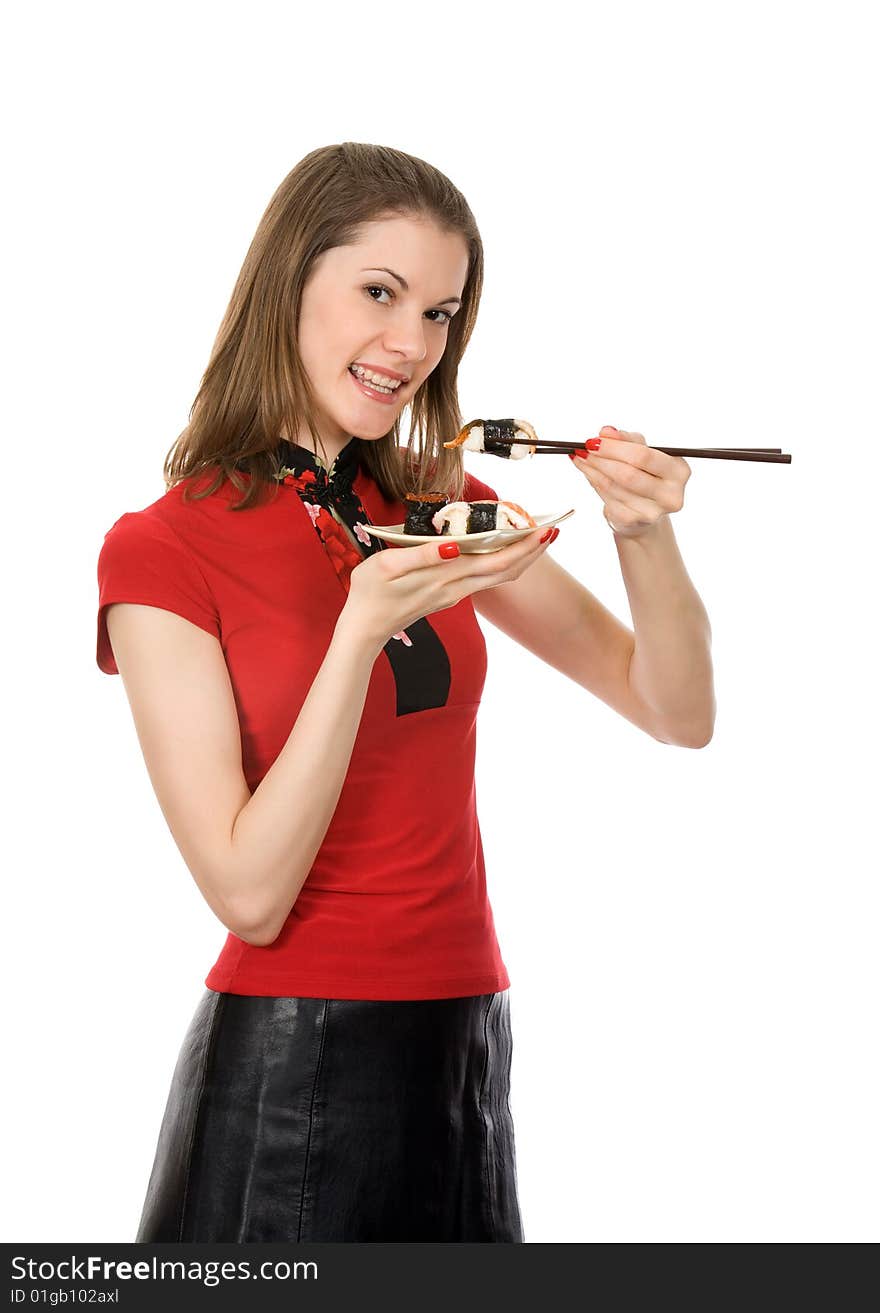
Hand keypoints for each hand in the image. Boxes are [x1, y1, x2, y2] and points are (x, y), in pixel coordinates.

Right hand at [340, 526, 557, 651]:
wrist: (364, 631)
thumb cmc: (369, 594)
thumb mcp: (386, 567)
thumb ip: (421, 555)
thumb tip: (453, 546)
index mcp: (445, 576)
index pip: (495, 561)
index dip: (523, 546)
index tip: (544, 529)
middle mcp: (456, 587)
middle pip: (505, 570)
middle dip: (532, 550)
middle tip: (553, 529)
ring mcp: (454, 594)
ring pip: (497, 577)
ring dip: (520, 558)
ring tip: (536, 538)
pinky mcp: (447, 595)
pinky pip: (484, 579)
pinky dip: (501, 563)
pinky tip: (503, 550)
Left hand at [570, 425, 690, 537]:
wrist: (644, 511)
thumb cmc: (645, 475)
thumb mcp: (642, 452)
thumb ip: (627, 439)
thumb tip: (606, 432)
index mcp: (679, 471)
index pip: (644, 456)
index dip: (615, 448)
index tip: (595, 440)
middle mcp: (671, 494)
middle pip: (628, 474)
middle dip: (601, 459)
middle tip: (584, 449)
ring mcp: (652, 512)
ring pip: (613, 486)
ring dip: (592, 470)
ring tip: (581, 458)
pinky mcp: (633, 522)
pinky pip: (607, 499)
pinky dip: (594, 483)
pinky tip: (589, 473)